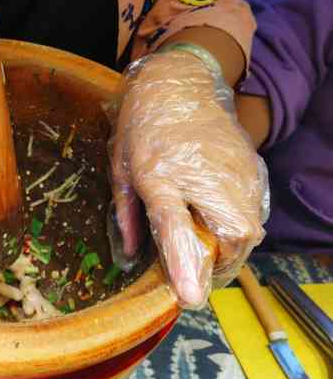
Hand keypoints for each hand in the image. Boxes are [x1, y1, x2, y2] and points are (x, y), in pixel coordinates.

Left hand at [109, 50, 268, 308]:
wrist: (179, 83)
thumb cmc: (141, 126)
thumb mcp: (121, 168)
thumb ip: (126, 215)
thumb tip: (130, 257)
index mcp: (159, 175)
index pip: (174, 224)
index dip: (183, 262)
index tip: (191, 296)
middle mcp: (201, 175)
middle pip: (229, 237)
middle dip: (216, 267)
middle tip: (197, 273)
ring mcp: (233, 171)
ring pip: (249, 232)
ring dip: (230, 251)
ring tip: (207, 250)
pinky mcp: (252, 167)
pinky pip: (256, 214)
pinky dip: (241, 229)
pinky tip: (221, 224)